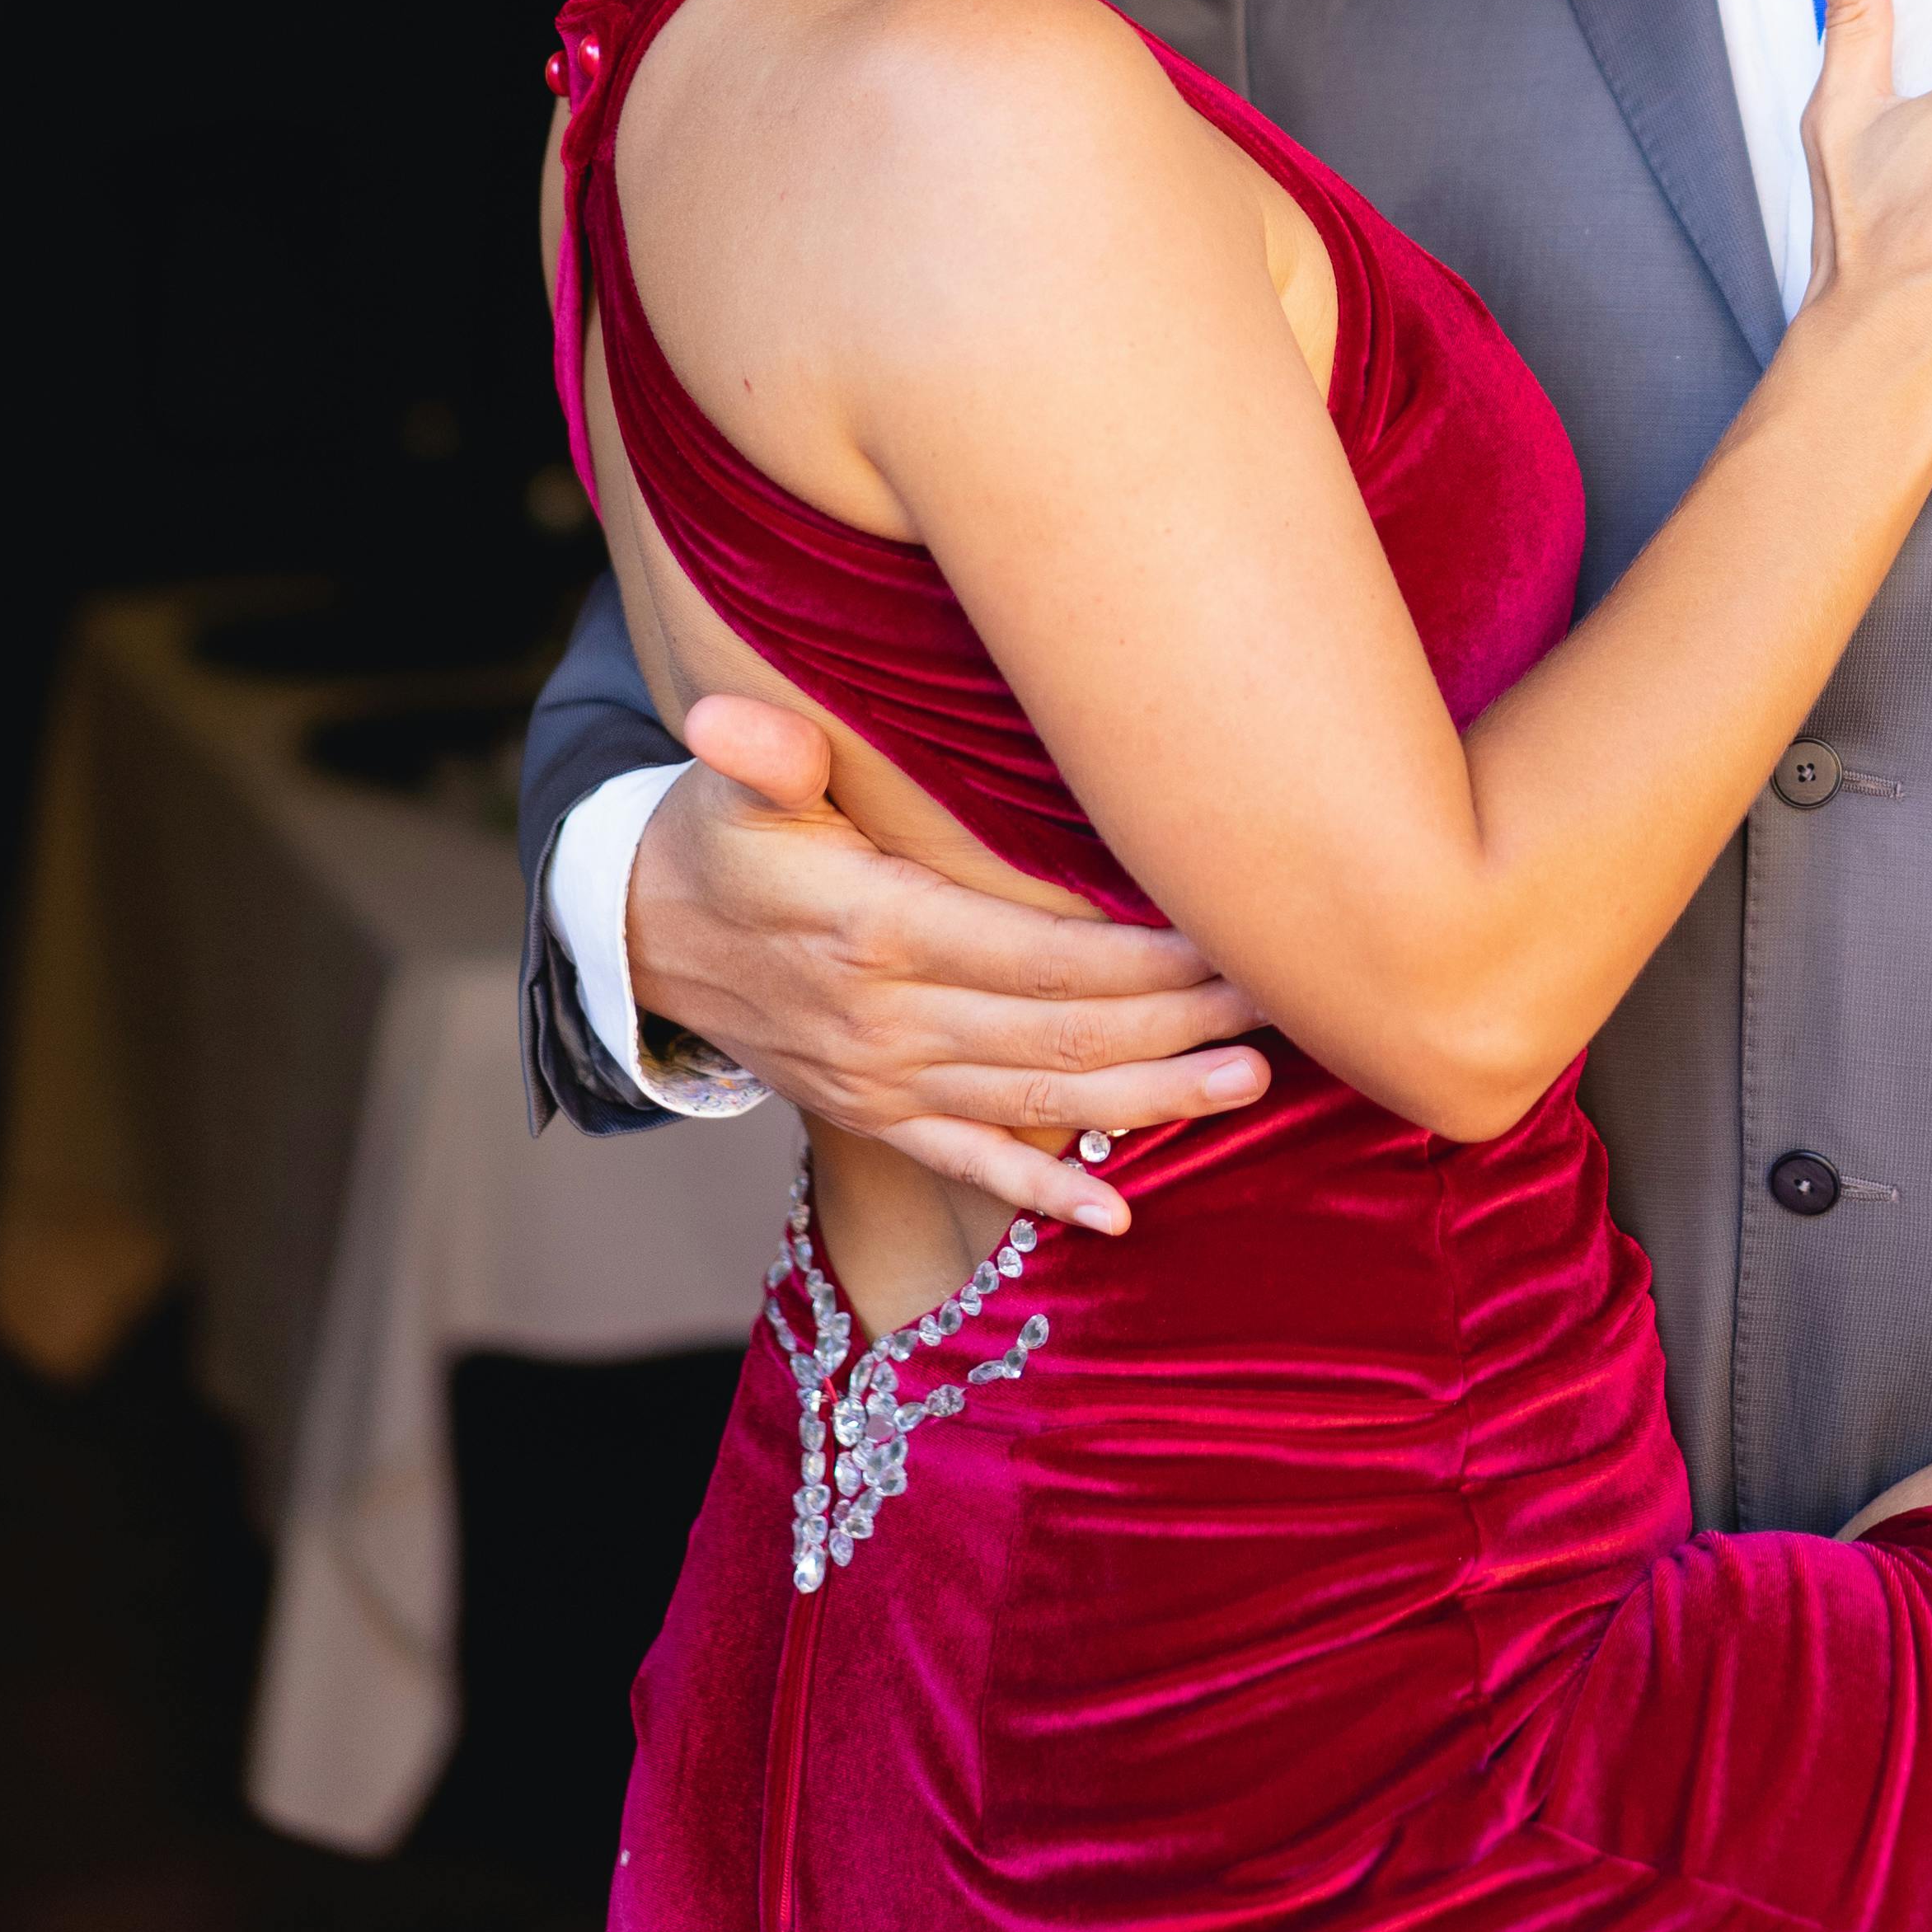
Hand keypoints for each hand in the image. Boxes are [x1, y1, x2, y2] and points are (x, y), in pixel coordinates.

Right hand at [626, 693, 1270, 1232]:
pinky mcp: (877, 1118)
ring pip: (1040, 1102)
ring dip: (1151, 1098)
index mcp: (873, 932)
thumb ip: (758, 758)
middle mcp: (887, 1023)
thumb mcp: (729, 786)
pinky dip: (1042, 1190)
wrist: (646, 938)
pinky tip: (1119, 1211)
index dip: (1141, 956)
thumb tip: (727, 719)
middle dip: (1180, 1022)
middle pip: (1062, 1034)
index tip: (1231, 933)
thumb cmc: (717, 840)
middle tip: (1285, 997)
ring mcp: (884, 1082)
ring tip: (1251, 1080)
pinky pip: (970, 1165)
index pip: (1039, 957)